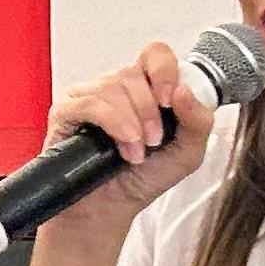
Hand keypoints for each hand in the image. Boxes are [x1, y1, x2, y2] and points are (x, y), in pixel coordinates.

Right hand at [41, 40, 218, 237]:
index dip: (165, 71)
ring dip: (132, 124)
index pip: (155, 55)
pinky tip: (121, 148)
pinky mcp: (65, 112)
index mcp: (145, 89)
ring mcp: (88, 97)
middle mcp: (115, 87)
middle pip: (134, 73)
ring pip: (113, 88)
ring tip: (135, 154)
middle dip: (150, 111)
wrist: (110, 210)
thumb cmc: (143, 179)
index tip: (171, 100)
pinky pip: (90, 103)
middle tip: (154, 141)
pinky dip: (113, 125)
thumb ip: (199, 121)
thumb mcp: (187, 153)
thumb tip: (184, 90)